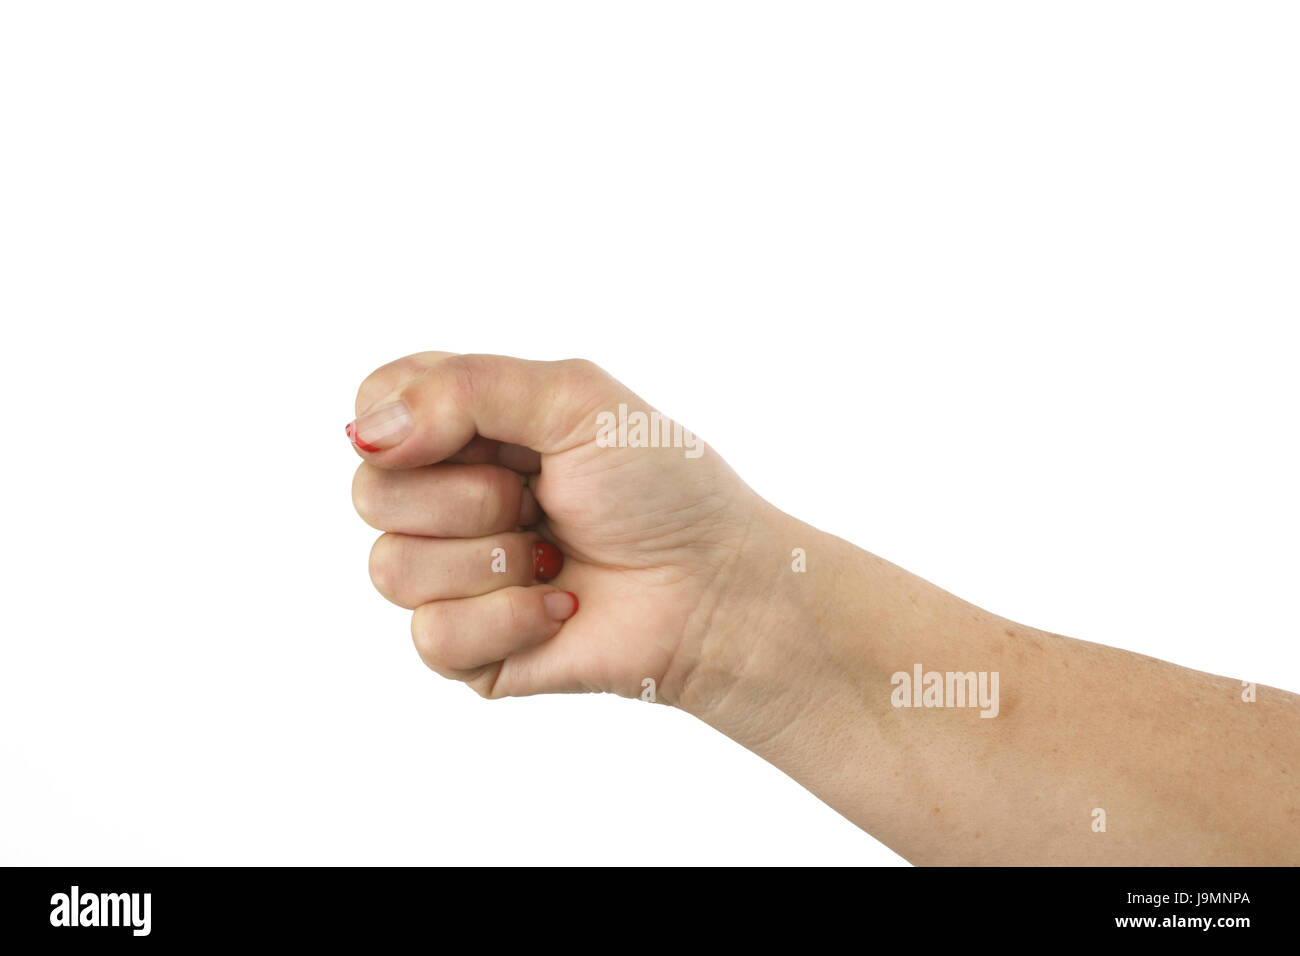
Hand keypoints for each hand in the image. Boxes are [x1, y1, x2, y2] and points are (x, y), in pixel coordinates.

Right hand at [348, 352, 787, 704]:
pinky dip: (509, 618)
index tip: (492, 437)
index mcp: (467, 427)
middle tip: (539, 499)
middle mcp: (449, 497)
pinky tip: (560, 604)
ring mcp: (454, 575)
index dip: (411, 422)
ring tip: (552, 554)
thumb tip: (366, 432)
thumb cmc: (661, 486)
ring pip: (391, 568)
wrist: (715, 588)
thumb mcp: (575, 399)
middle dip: (468, 498)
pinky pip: (432, 636)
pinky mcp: (469, 648)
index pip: (375, 405)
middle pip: (371, 492)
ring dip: (490, 561)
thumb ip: (464, 389)